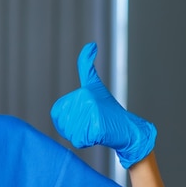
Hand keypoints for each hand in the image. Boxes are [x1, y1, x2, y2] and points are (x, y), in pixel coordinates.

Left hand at [50, 42, 155, 168]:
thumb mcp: (95, 85)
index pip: (57, 112)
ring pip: (70, 133)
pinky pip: (79, 141)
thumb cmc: (109, 109)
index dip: (67, 118)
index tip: (85, 114)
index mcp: (82, 92)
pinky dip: (87, 142)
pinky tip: (99, 134)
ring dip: (80, 135)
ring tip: (96, 127)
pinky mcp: (96, 128)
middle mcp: (85, 101)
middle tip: (92, 122)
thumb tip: (91, 44)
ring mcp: (91, 114)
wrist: (129, 129)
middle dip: (74, 128)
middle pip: (63, 123)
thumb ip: (87, 66)